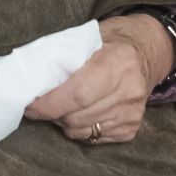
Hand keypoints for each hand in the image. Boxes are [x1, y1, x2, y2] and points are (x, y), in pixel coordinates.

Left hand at [23, 15, 173, 144]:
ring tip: (58, 107)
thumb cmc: (108, 42)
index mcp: (117, 62)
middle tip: (39, 105)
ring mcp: (132, 112)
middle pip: (77, 115)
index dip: (50, 104)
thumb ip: (65, 57)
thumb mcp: (88, 38)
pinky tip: (77, 113)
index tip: (30, 105)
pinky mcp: (132, 128)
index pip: (78, 94)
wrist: (145, 52)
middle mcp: (129, 90)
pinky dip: (78, 128)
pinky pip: (94, 137)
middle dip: (52, 113)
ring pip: (82, 130)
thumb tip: (31, 78)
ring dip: (63, 122)